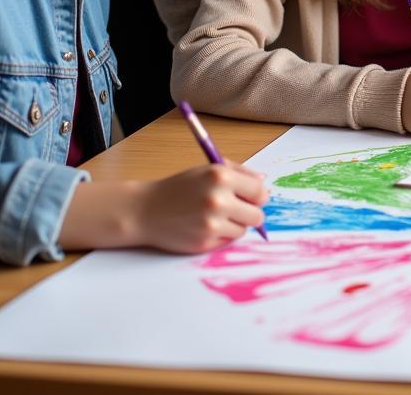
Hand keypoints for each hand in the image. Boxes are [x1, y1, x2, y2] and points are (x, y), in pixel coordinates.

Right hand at [134, 163, 267, 253]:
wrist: (146, 210)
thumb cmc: (180, 187)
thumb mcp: (208, 169)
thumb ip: (239, 172)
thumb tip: (264, 181)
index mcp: (221, 176)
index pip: (260, 192)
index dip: (258, 197)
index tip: (251, 198)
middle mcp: (218, 199)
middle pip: (257, 216)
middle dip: (250, 213)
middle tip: (236, 209)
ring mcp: (211, 223)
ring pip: (243, 231)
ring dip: (234, 225)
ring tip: (214, 216)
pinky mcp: (205, 242)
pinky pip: (228, 241)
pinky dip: (221, 235)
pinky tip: (205, 226)